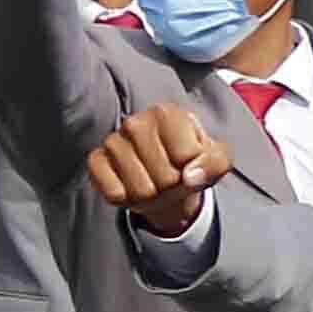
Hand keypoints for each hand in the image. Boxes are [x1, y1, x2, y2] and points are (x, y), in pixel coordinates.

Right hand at [83, 99, 231, 238]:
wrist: (165, 176)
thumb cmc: (192, 162)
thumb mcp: (216, 160)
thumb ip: (214, 164)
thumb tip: (191, 177)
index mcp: (167, 113)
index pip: (187, 156)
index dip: (194, 169)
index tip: (189, 163)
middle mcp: (135, 122)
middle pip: (164, 176)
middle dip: (173, 185)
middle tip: (170, 177)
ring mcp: (112, 141)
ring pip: (140, 189)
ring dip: (152, 194)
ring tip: (153, 181)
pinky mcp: (95, 161)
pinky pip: (114, 193)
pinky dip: (127, 199)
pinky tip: (131, 185)